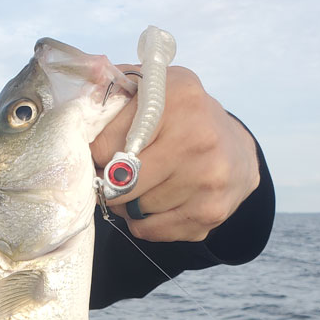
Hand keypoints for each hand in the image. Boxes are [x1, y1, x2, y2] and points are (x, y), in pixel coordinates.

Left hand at [91, 65, 259, 241]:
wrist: (237, 151)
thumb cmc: (183, 118)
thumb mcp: (154, 88)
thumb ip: (115, 89)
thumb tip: (82, 93)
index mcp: (178, 98)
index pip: (104, 144)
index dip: (97, 153)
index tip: (102, 152)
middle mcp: (198, 138)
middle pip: (118, 183)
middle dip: (108, 182)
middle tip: (115, 174)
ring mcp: (207, 179)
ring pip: (133, 209)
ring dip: (127, 203)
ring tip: (143, 184)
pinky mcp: (210, 213)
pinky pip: (149, 230)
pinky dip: (144, 221)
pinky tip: (157, 201)